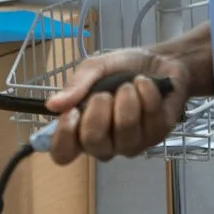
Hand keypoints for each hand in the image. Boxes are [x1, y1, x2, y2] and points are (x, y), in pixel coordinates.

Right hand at [45, 48, 194, 164]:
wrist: (160, 60)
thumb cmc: (123, 68)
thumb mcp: (95, 68)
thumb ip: (76, 85)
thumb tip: (52, 104)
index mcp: (82, 129)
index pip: (63, 153)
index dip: (64, 137)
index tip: (71, 113)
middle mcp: (105, 143)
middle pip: (93, 143)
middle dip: (99, 111)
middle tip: (105, 93)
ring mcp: (132, 143)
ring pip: (124, 131)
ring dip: (127, 100)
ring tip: (130, 85)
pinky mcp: (156, 137)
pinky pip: (149, 119)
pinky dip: (147, 94)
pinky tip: (146, 85)